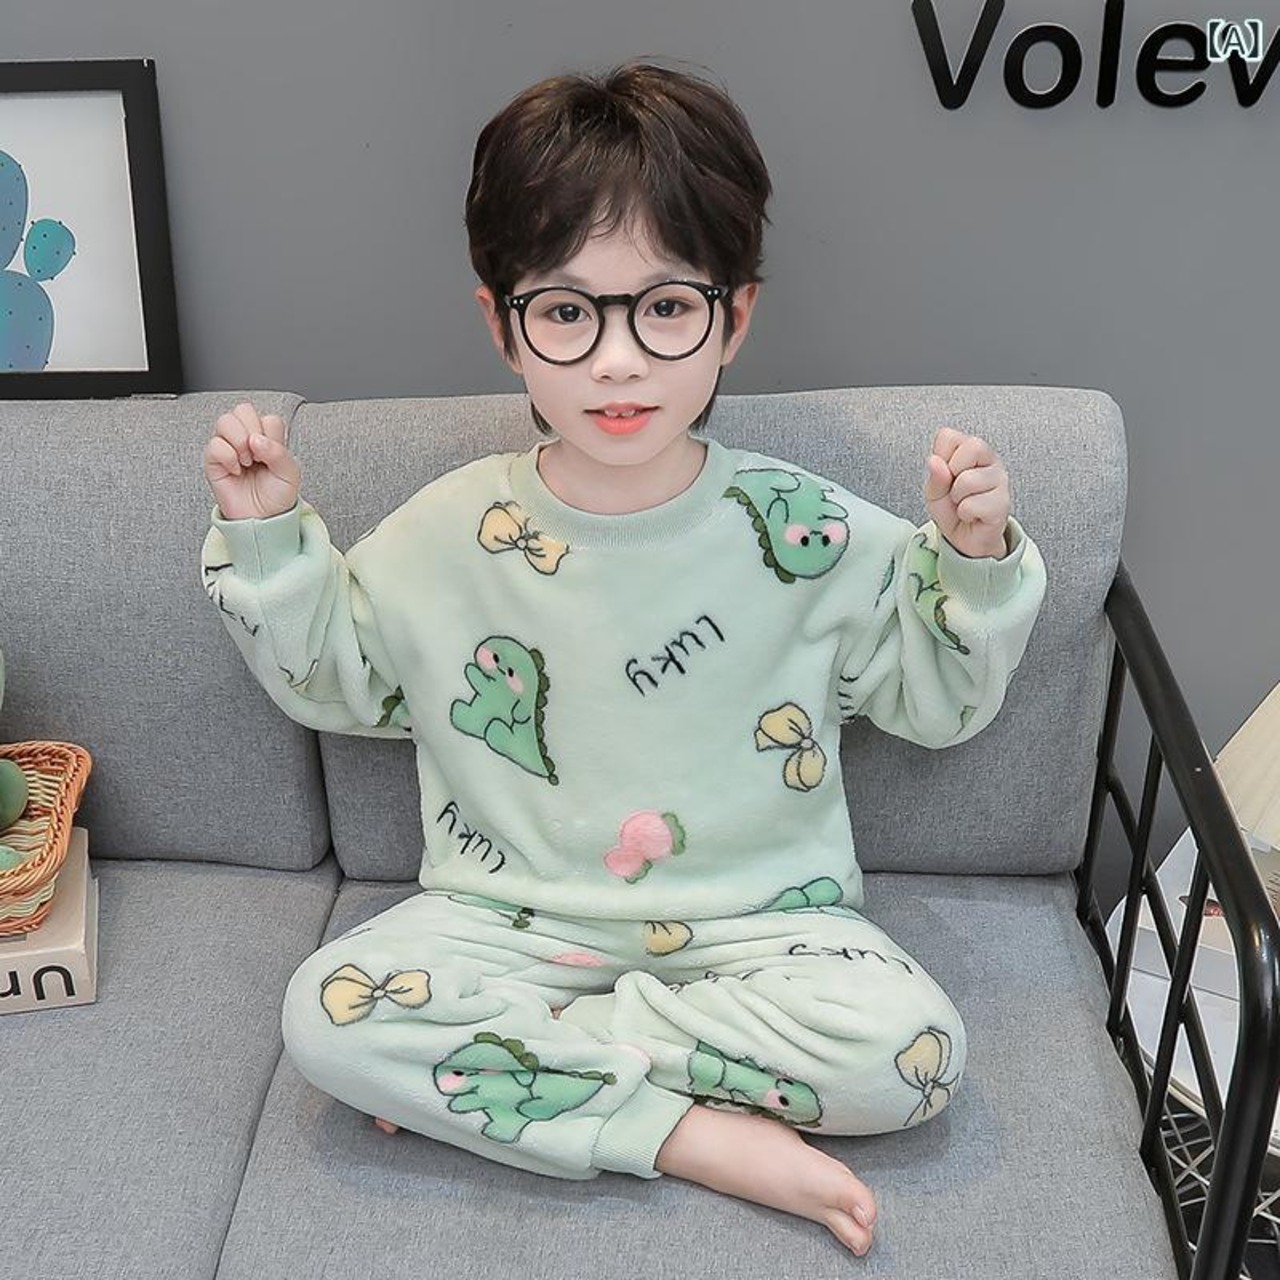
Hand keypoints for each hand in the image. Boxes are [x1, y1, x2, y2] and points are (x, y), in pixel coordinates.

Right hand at [203, 401, 301, 520]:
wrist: (263, 519)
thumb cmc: (277, 496)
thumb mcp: (290, 474)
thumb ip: (279, 453)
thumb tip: (255, 439)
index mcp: (268, 437)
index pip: (268, 418)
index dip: (273, 436)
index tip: (273, 457)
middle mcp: (246, 437)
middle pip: (243, 409)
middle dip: (254, 432)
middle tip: (258, 457)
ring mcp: (228, 446)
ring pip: (225, 420)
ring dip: (239, 441)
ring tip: (247, 462)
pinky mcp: (213, 460)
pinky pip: (214, 444)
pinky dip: (227, 457)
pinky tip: (235, 471)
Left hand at [923, 427, 1010, 558]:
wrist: (965, 538)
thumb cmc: (952, 509)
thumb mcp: (934, 492)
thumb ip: (935, 476)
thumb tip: (935, 461)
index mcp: (971, 451)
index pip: (949, 436)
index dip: (940, 456)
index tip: (944, 474)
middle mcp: (990, 460)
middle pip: (972, 446)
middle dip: (953, 472)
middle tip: (954, 489)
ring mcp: (1000, 480)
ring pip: (969, 479)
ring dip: (957, 498)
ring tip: (963, 503)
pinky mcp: (1003, 502)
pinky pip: (973, 504)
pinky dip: (965, 514)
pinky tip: (972, 515)